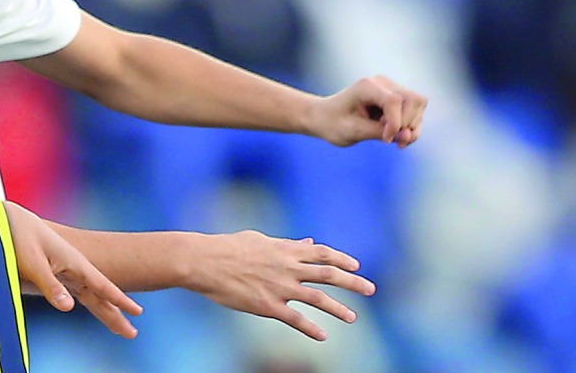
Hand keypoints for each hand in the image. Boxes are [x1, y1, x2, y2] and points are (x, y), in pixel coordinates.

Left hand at [4, 202, 142, 337]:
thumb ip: (51, 285)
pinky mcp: (58, 274)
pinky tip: (98, 307)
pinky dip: (93, 303)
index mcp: (75, 263)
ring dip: (106, 312)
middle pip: (101, 296)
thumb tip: (69, 308)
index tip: (138, 311)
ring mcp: (68, 272)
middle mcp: (76, 268)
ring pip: (93, 297)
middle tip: (133, 333)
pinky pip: (81, 293)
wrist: (12, 220)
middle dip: (117, 314)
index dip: (119, 300)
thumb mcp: (34, 263)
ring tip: (120, 327)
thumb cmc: (21, 238)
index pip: (102, 286)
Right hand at [189, 231, 374, 341]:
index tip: (356, 266)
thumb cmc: (229, 247)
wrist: (205, 261)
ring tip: (353, 317)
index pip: (322, 253)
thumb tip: (307, 242)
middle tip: (370, 289)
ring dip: (338, 308)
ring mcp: (280, 287)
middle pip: (328, 274)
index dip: (342, 259)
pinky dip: (311, 329)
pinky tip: (323, 336)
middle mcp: (288, 267)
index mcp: (285, 249)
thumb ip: (286, 243)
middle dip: (352, 282)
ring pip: (318, 298)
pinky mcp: (268, 306)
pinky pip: (295, 319)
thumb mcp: (259, 239)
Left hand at [313, 75, 426, 147]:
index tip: (385, 141)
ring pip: (418, 104)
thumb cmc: (333, 123)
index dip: (396, 124)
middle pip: (414, 100)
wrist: (324, 117)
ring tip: (395, 140)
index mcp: (367, 86)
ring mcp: (390, 88)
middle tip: (393, 142)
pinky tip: (395, 136)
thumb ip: (380, 132)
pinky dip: (410, 126)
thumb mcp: (353, 131)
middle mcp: (382, 83)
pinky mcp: (395, 98)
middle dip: (408, 124)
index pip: (395, 101)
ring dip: (412, 126)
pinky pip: (414, 110)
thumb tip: (407, 135)